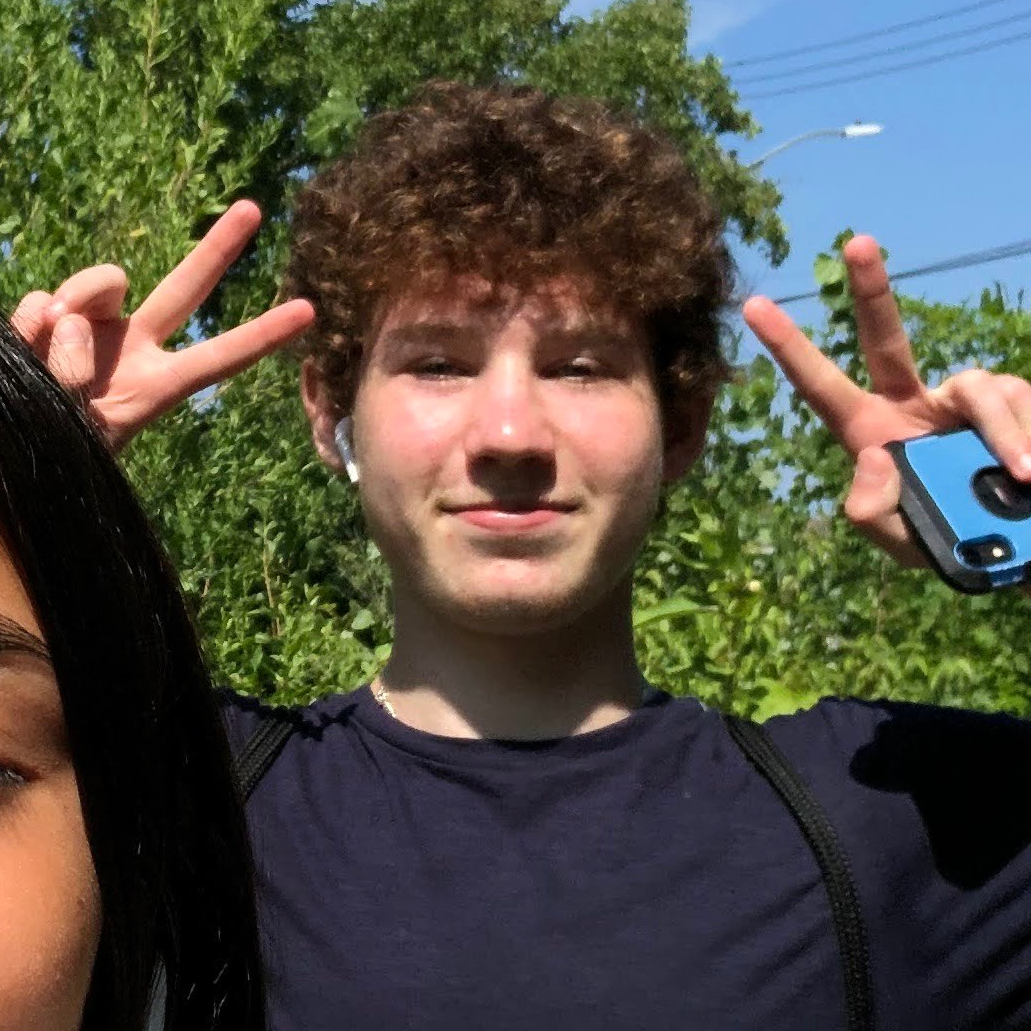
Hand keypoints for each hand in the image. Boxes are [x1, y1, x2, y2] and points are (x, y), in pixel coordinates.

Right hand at [10, 201, 314, 450]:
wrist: (16, 445)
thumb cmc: (56, 455)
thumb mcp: (79, 434)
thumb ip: (74, 378)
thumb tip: (66, 316)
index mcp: (159, 386)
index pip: (221, 358)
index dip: (263, 336)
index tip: (310, 311)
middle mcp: (135, 347)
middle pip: (186, 288)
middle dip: (219, 248)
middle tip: (254, 208)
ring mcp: (93, 326)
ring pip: (105, 280)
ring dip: (78, 299)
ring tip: (46, 351)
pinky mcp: (48, 315)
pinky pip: (42, 300)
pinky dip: (30, 323)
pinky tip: (24, 347)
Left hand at [743, 234, 1030, 569]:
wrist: (1014, 543)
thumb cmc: (946, 540)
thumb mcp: (901, 541)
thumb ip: (874, 514)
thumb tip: (869, 457)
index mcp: (872, 431)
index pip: (822, 387)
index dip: (789, 348)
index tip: (753, 306)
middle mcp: (913, 402)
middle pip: (886, 338)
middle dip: (871, 290)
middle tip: (855, 242)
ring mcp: (964, 397)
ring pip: (977, 390)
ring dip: (1002, 434)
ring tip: (1024, 477)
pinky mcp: (1014, 398)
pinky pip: (1017, 406)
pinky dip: (1027, 440)